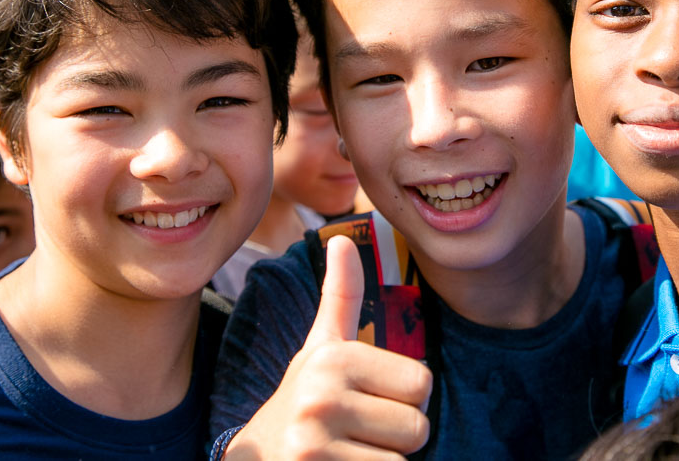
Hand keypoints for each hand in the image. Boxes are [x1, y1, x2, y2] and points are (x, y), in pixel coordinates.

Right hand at [225, 235, 432, 459]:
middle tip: (358, 433)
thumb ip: (341, 296)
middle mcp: (322, 395)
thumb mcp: (320, 347)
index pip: (422, 383)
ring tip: (349, 452)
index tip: (368, 400)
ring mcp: (315, 442)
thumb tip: (341, 239)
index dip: (405, 399)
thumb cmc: (303, 399)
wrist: (256, 458)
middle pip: (417, 425)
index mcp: (333, 357)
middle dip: (397, 435)